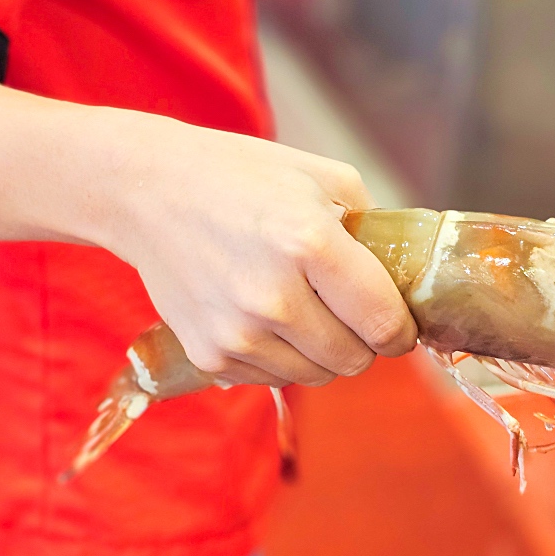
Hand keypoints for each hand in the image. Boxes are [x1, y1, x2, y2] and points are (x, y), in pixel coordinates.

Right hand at [107, 117, 417, 387]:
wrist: (147, 191)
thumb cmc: (241, 177)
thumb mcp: (322, 177)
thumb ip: (375, 226)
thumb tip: (407, 276)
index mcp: (309, 243)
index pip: (384, 323)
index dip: (401, 329)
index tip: (398, 322)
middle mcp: (273, 297)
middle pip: (354, 360)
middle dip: (363, 340)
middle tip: (348, 311)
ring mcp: (237, 333)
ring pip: (316, 376)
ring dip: (322, 352)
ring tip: (304, 309)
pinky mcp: (209, 355)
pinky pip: (272, 378)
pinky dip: (280, 357)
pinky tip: (264, 316)